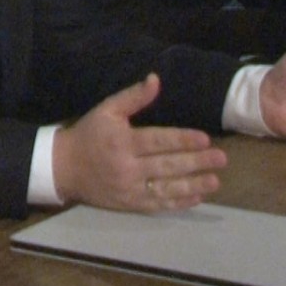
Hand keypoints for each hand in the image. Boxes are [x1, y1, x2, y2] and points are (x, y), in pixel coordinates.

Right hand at [52, 73, 227, 211]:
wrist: (63, 167)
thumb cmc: (89, 134)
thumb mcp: (107, 109)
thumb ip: (133, 97)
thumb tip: (155, 79)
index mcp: (122, 142)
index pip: (158, 141)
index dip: (182, 140)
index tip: (205, 139)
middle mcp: (127, 167)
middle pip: (167, 165)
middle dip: (196, 162)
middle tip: (221, 159)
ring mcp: (129, 189)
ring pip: (166, 188)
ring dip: (193, 185)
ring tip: (215, 181)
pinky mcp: (129, 204)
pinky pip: (158, 205)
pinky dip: (179, 203)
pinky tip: (197, 197)